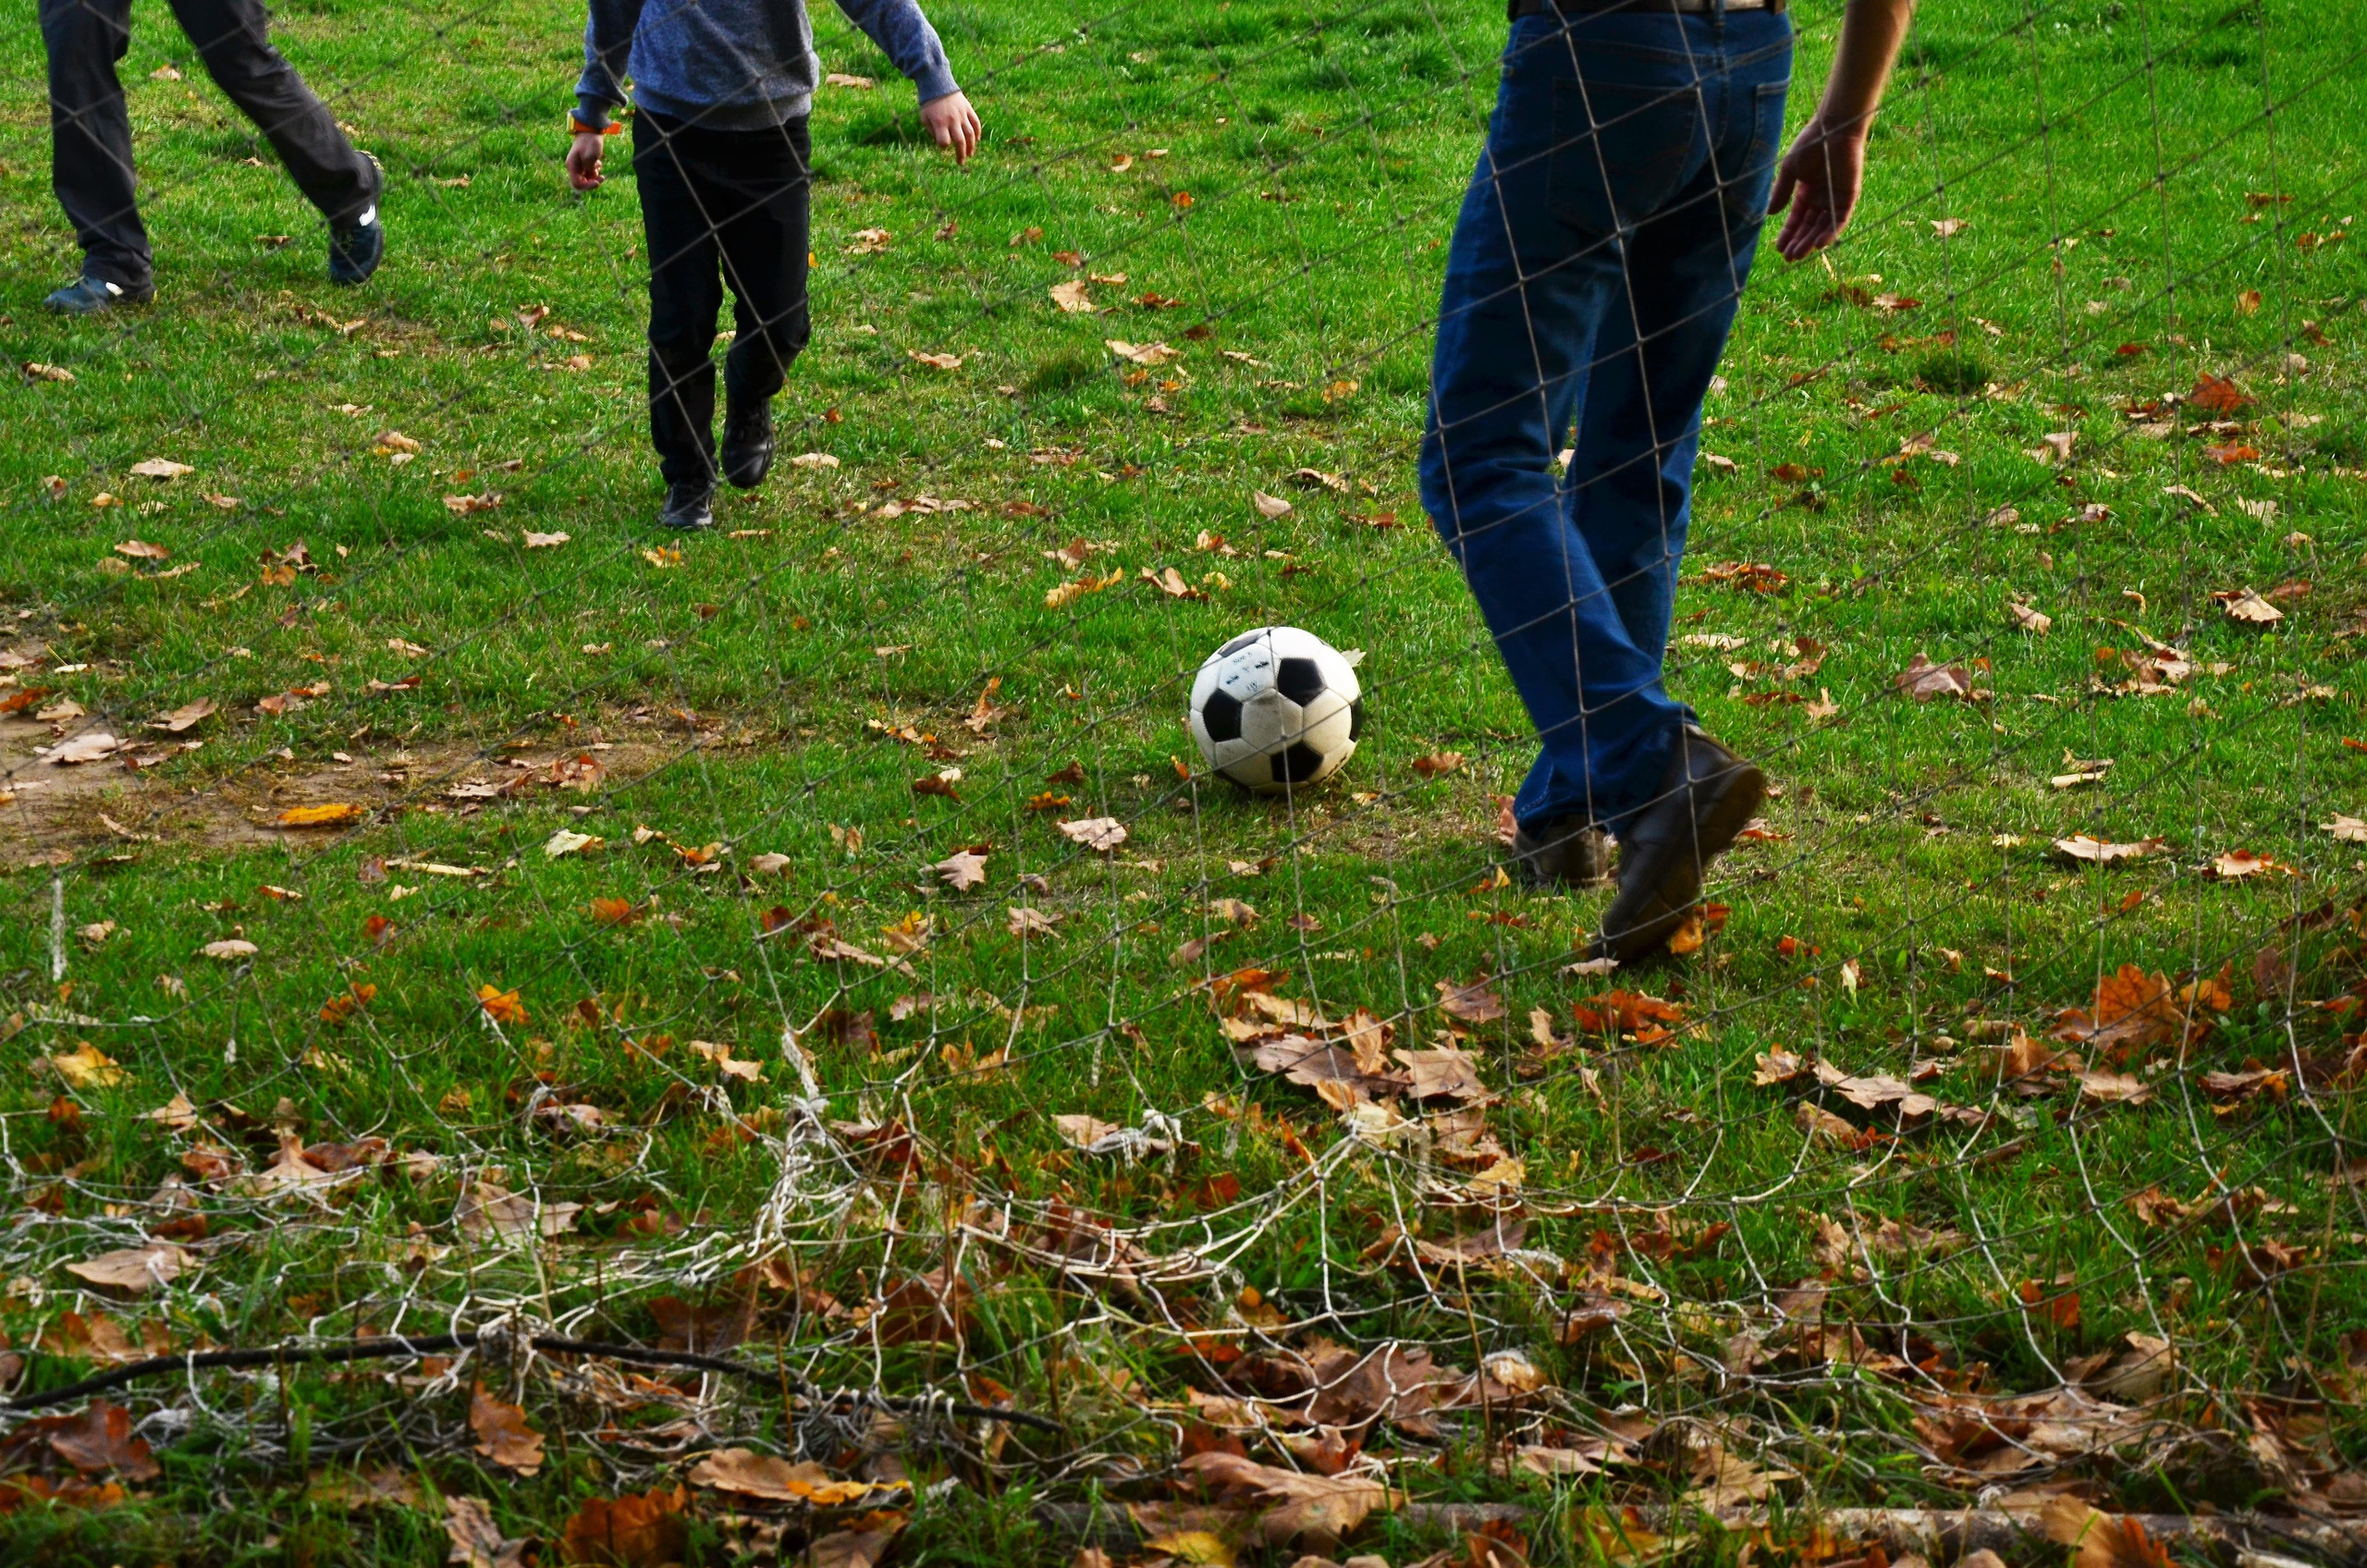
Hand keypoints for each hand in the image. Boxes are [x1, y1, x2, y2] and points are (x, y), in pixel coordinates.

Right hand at [566, 130, 606, 190]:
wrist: (591, 131)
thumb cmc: (590, 142)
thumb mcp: (590, 155)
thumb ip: (589, 167)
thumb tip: (590, 174)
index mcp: (572, 166)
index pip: (577, 184)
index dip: (587, 186)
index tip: (597, 182)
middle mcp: (574, 167)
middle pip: (582, 183)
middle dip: (592, 182)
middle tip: (602, 177)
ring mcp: (579, 166)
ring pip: (587, 178)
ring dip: (595, 176)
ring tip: (598, 165)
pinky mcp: (585, 164)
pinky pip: (590, 173)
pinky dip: (595, 170)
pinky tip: (598, 162)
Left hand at [919, 91, 981, 165]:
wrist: (938, 84)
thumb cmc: (929, 104)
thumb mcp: (924, 118)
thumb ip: (932, 132)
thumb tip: (942, 144)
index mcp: (939, 123)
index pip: (944, 142)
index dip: (943, 146)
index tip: (942, 145)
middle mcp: (952, 120)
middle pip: (960, 142)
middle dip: (960, 154)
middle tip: (960, 162)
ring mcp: (962, 115)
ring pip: (970, 135)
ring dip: (971, 147)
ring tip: (969, 154)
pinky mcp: (968, 109)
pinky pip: (976, 123)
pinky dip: (977, 133)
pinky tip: (976, 140)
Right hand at [1767, 114, 1867, 261]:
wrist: (1833, 128)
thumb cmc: (1810, 143)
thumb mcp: (1790, 170)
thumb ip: (1781, 192)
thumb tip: (1769, 214)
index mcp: (1807, 192)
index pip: (1797, 219)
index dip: (1788, 234)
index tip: (1779, 249)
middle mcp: (1822, 198)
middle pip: (1809, 227)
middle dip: (1798, 242)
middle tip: (1788, 259)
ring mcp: (1836, 197)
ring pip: (1823, 227)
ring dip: (1811, 242)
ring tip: (1799, 255)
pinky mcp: (1849, 195)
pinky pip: (1839, 219)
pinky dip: (1830, 232)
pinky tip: (1818, 244)